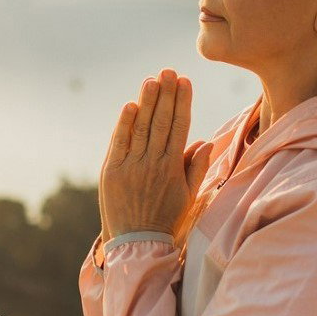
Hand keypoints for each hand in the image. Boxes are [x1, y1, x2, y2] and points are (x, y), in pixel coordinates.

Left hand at [99, 68, 214, 244]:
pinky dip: (125, 124)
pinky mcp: (111, 172)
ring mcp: (132, 167)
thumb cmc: (165, 219)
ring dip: (147, 102)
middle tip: (169, 71)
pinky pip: (119, 143)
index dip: (183, 102)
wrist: (137, 244)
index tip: (185, 81)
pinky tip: (130, 105)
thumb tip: (205, 141)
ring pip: (142, 128)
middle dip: (166, 95)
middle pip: (162, 123)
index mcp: (174, 168)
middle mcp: (154, 164)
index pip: (180, 127)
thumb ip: (196, 167)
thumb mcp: (187, 196)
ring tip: (152, 80)